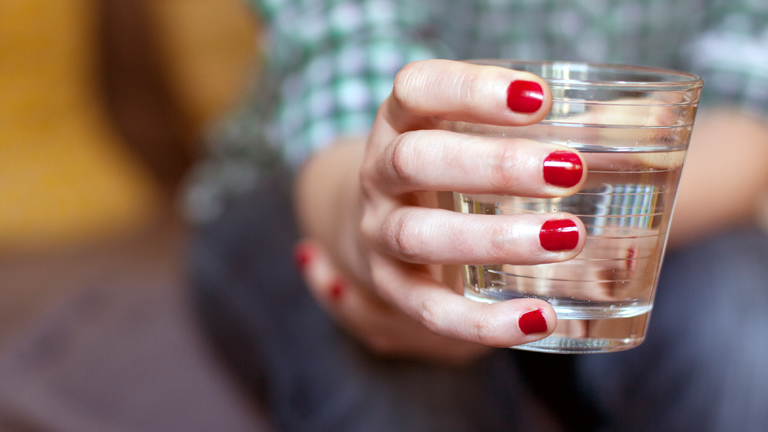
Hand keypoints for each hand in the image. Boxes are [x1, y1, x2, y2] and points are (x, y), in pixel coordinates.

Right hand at [295, 59, 587, 359]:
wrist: (399, 231)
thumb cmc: (460, 172)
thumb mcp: (484, 136)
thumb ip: (553, 129)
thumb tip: (662, 119)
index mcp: (403, 121)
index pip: (417, 89)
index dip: (470, 89)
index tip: (540, 98)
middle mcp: (380, 173)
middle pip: (415, 159)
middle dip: (491, 165)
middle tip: (567, 171)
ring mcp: (380, 232)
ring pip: (418, 234)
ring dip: (491, 239)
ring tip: (567, 238)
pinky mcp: (394, 288)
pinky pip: (429, 310)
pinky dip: (484, 320)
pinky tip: (542, 317)